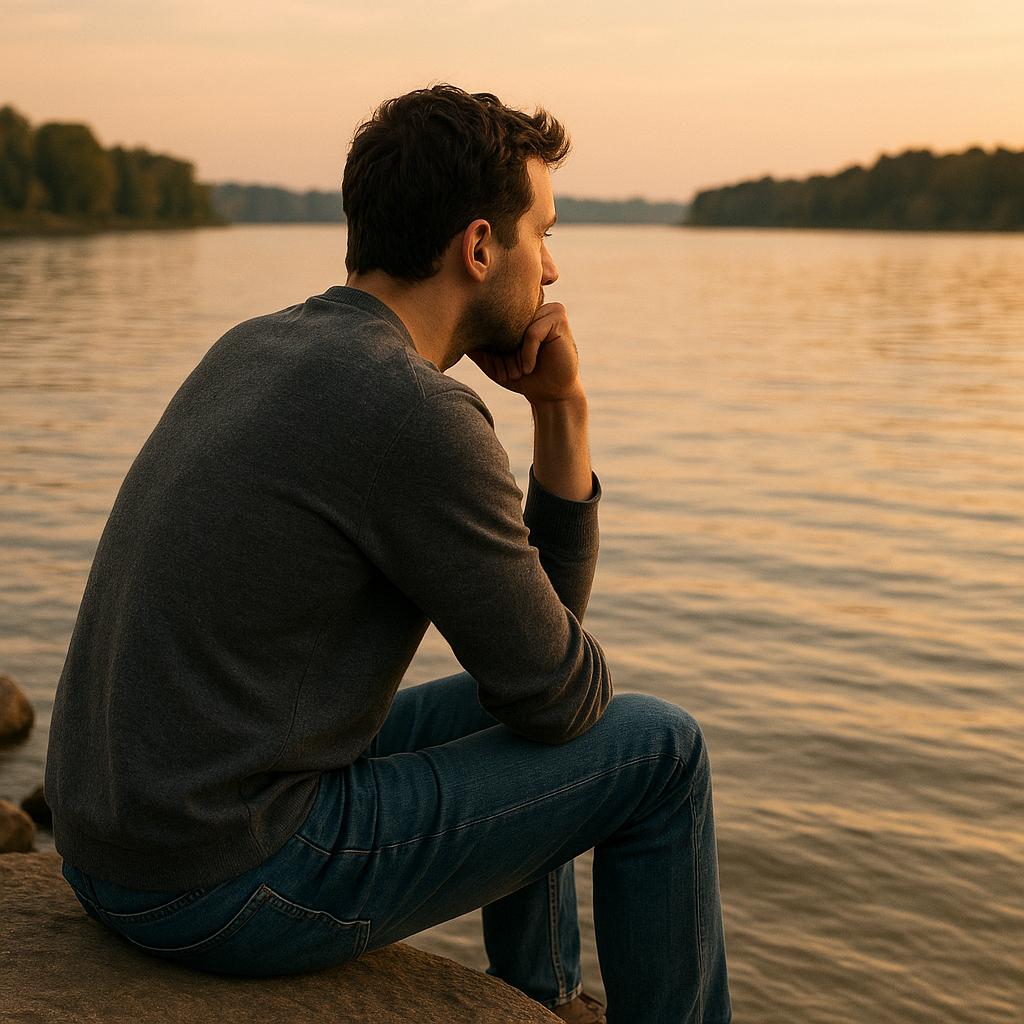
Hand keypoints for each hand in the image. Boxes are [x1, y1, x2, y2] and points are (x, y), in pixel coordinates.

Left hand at [467, 302, 583, 403]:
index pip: (491, 316)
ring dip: (515, 353)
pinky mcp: (558, 316)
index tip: (501, 366)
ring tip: (521, 369)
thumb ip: (476, 346)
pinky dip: (527, 354)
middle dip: (501, 350)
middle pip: (501, 320)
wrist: (550, 394)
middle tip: (511, 371)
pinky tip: (530, 367)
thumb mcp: (492, 361)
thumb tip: (450, 330)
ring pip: (515, 325)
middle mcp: (531, 304)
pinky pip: (532, 333)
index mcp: (517, 311)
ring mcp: (545, 307)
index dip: (490, 345)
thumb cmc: (521, 376)